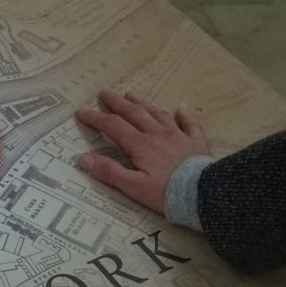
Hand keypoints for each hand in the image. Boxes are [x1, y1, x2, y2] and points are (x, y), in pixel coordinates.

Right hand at [76, 89, 209, 213]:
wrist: (204, 194)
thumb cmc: (166, 193)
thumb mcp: (133, 187)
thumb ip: (108, 171)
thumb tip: (82, 158)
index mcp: (140, 145)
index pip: (113, 127)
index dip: (96, 118)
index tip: (81, 112)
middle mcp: (158, 135)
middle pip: (134, 114)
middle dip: (117, 103)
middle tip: (105, 92)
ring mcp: (179, 137)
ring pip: (158, 115)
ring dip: (143, 103)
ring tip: (132, 94)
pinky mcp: (196, 144)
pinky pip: (190, 125)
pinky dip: (184, 115)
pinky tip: (181, 107)